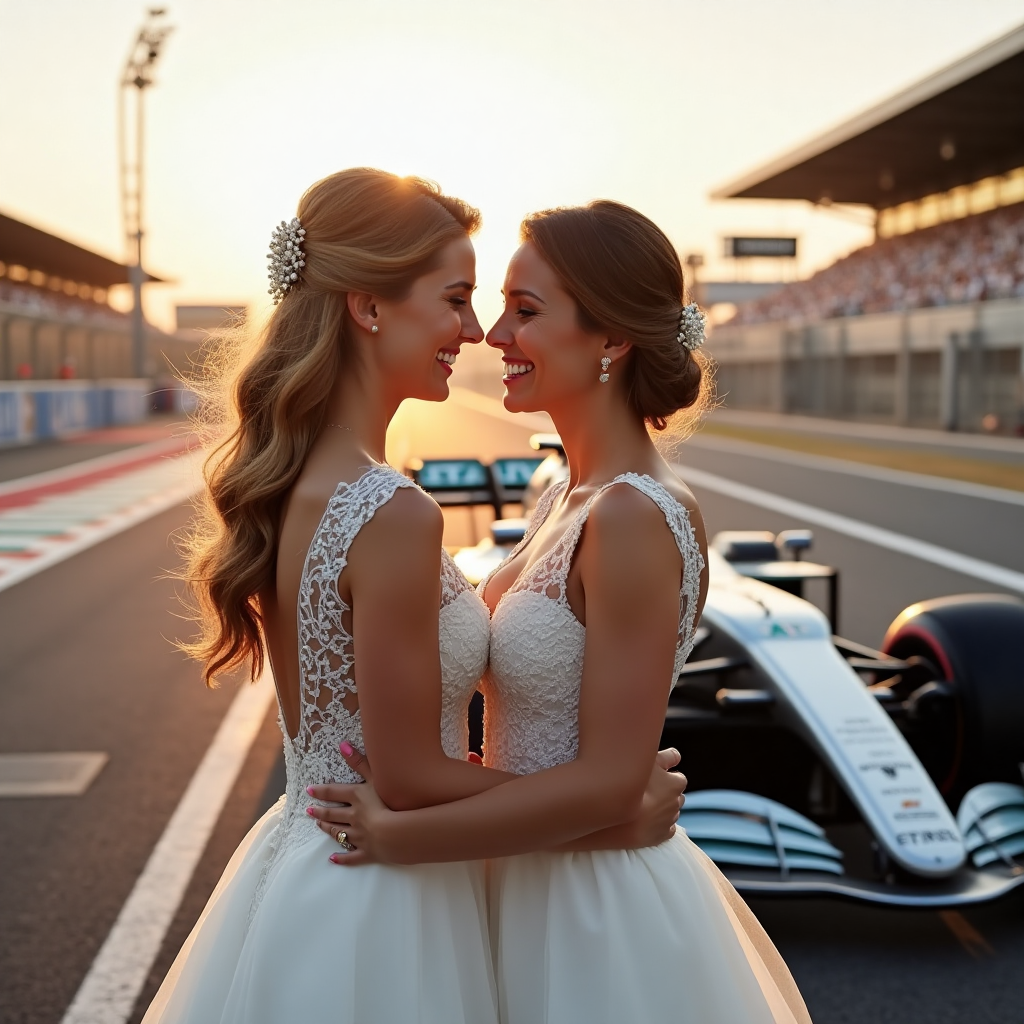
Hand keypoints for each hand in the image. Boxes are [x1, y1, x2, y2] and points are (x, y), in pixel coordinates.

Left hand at [305, 744, 393, 865]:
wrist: (395, 834)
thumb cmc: (388, 803)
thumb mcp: (376, 778)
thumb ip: (361, 762)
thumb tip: (342, 745)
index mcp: (355, 798)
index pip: (334, 792)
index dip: (321, 791)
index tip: (309, 790)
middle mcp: (352, 817)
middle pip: (333, 814)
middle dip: (321, 811)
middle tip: (309, 811)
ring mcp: (358, 837)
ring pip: (338, 833)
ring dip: (328, 829)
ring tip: (319, 825)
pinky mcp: (366, 852)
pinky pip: (351, 857)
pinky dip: (341, 858)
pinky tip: (333, 859)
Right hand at [627, 747, 686, 847]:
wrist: (620, 816)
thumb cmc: (634, 784)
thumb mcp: (649, 761)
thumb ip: (666, 757)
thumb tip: (677, 756)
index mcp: (676, 784)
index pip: (678, 778)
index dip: (666, 776)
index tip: (655, 776)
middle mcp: (677, 803)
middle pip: (676, 796)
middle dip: (666, 793)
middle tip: (648, 790)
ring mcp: (669, 821)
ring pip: (670, 812)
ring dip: (662, 808)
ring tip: (644, 805)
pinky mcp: (661, 836)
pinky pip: (666, 829)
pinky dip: (660, 824)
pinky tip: (648, 820)